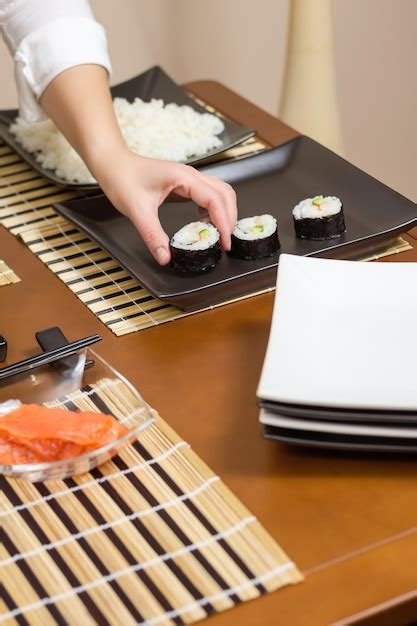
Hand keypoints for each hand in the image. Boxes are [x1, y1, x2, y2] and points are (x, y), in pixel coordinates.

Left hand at [91, 148, 236, 264]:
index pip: (215, 199)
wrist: (112, 162)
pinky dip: (213, 210)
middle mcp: (191, 175)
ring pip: (220, 192)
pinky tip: (203, 224)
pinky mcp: (184, 183)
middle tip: (224, 243)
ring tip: (217, 235)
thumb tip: (166, 257)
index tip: (224, 243)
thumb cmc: (122, 179)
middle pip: (224, 194)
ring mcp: (189, 178)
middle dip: (229, 218)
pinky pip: (208, 195)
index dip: (223, 222)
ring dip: (224, 212)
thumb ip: (153, 235)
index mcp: (184, 177)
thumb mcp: (137, 211)